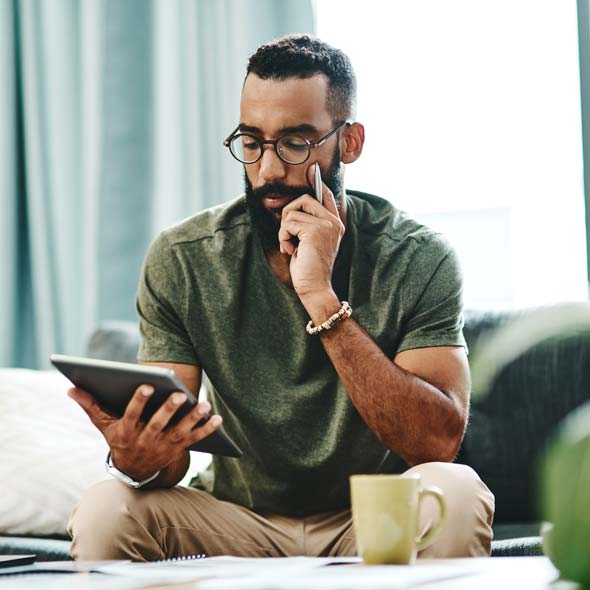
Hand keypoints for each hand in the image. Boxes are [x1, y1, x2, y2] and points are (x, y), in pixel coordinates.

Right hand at [68, 385, 221, 480]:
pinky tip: (218, 418)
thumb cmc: (120, 439)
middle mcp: (146, 440)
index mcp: (127, 432)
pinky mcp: (179, 449)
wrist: (134, 472)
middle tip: (180, 394)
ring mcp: (164, 445)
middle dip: (169, 409)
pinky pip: (195, 439)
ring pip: (180, 431)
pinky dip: (207, 429)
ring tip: (204, 404)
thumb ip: (91, 406)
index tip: (146, 385)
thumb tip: (71, 388)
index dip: (138, 401)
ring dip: (193, 419)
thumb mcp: (105, 426)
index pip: (132, 415)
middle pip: (158, 424)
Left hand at [278, 165, 344, 300]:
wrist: (314, 288)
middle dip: (288, 216)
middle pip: (304, 198)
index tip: (312, 170)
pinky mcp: (314, 231)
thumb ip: (306, 224)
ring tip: (292, 247)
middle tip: (289, 236)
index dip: (317, 182)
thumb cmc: (308, 269)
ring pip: (292, 213)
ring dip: (284, 231)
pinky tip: (291, 251)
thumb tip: (292, 206)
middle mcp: (333, 222)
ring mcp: (325, 225)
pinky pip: (288, 223)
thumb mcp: (308, 242)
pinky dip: (283, 238)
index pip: (326, 195)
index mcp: (334, 224)